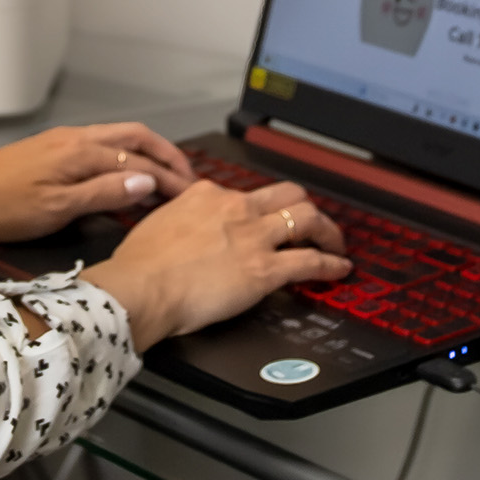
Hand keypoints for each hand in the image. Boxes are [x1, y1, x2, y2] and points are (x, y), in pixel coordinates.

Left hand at [0, 123, 195, 246]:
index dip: (169, 177)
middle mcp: (75, 138)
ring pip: (117, 139)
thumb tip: (148, 180)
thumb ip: (104, 193)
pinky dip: (124, 156)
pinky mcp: (50, 151)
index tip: (192, 196)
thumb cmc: (1, 207)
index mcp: (81, 150)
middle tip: (188, 179)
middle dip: (165, 154)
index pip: (139, 160)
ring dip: (146, 153)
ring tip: (165, 175)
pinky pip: (100, 146)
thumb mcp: (56, 208)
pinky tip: (125, 175)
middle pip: (133, 137)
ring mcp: (62, 142)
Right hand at [79, 179, 349, 351]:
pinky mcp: (265, 269)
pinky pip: (310, 261)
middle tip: (313, 223)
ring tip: (335, 243)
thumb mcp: (160, 222)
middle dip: (306, 208)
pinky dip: (331, 264)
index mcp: (207, 194)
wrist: (142, 287)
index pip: (246, 193)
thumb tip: (187, 228)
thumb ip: (182, 218)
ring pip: (307, 219)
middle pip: (288, 195)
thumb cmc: (141, 264)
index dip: (261, 208)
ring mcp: (253, 236)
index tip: (264, 219)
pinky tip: (338, 269)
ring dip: (327, 231)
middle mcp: (235, 208)